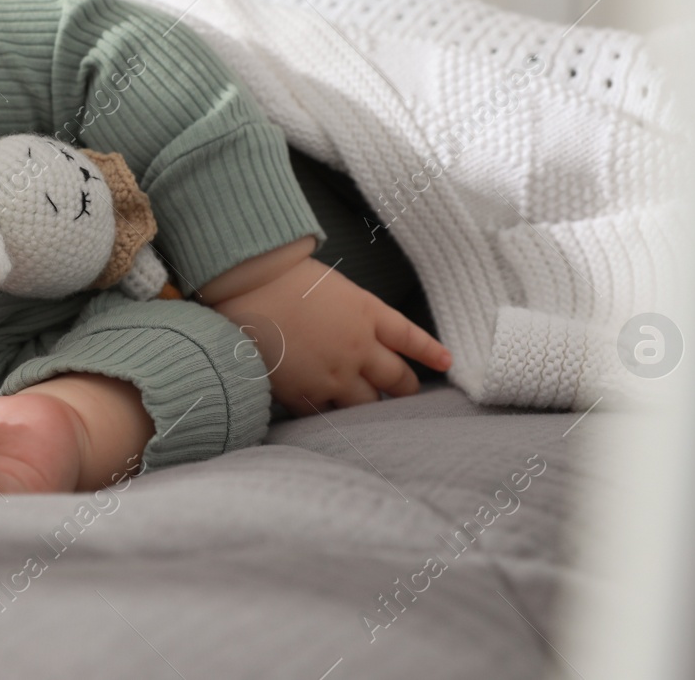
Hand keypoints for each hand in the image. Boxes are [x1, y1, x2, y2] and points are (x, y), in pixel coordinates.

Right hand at [211, 256, 451, 411]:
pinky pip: (328, 413)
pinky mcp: (306, 392)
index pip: (410, 338)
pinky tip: (330, 415)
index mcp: (367, 313)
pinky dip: (330, 413)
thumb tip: (360, 334)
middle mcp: (359, 347)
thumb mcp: (334, 288)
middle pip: (396, 378)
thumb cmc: (284, 278)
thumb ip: (354, 313)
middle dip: (405, 388)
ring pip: (368, 404)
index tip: (446, 362)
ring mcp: (334, 373)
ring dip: (372, 407)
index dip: (430, 352)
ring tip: (372, 413)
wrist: (249, 288)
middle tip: (407, 393)